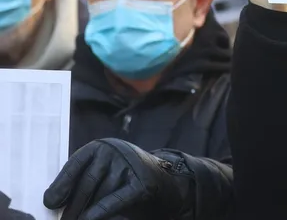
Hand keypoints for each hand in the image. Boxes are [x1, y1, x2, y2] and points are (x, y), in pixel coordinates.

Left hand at [43, 139, 192, 219]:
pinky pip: (116, 199)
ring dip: (86, 213)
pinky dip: (100, 211)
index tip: (50, 203)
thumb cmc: (125, 180)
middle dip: (72, 208)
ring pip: (100, 194)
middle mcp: (116, 151)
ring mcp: (131, 165)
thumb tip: (54, 201)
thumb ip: (82, 180)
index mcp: (101, 147)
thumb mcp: (103, 172)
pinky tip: (89, 218)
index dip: (61, 185)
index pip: (76, 165)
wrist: (164, 182)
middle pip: (87, 183)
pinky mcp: (143, 182)